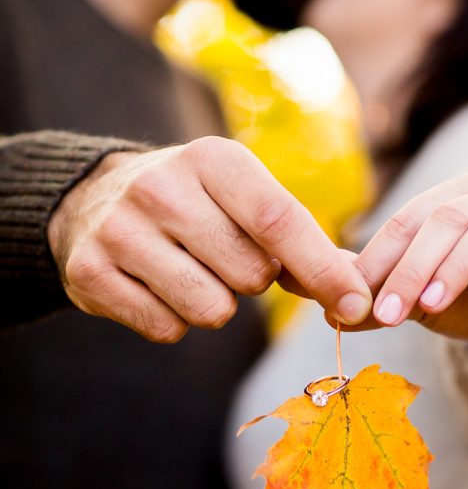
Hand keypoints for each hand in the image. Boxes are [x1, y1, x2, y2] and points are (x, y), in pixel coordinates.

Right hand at [48, 137, 372, 341]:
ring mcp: (119, 230)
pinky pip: (167, 330)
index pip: (279, 220)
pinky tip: (155, 286)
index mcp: (211, 158)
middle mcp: (161, 187)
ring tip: (189, 271)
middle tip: (224, 257)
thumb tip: (357, 293)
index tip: (357, 306)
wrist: (94, 200)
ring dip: (214, 305)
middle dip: (254, 281)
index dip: (323, 269)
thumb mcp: (243, 197)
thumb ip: (299, 240)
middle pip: (250, 275)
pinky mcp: (89, 273)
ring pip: (210, 309)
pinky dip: (173, 320)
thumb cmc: (195, 203)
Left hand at [340, 175, 467, 354]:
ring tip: (431, 303)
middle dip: (410, 268)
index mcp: (446, 201)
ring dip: (456, 265)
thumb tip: (329, 312)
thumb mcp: (418, 301)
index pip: (405, 222)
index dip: (377, 259)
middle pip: (443, 221)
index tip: (353, 299)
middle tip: (387, 313)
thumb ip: (380, 298)